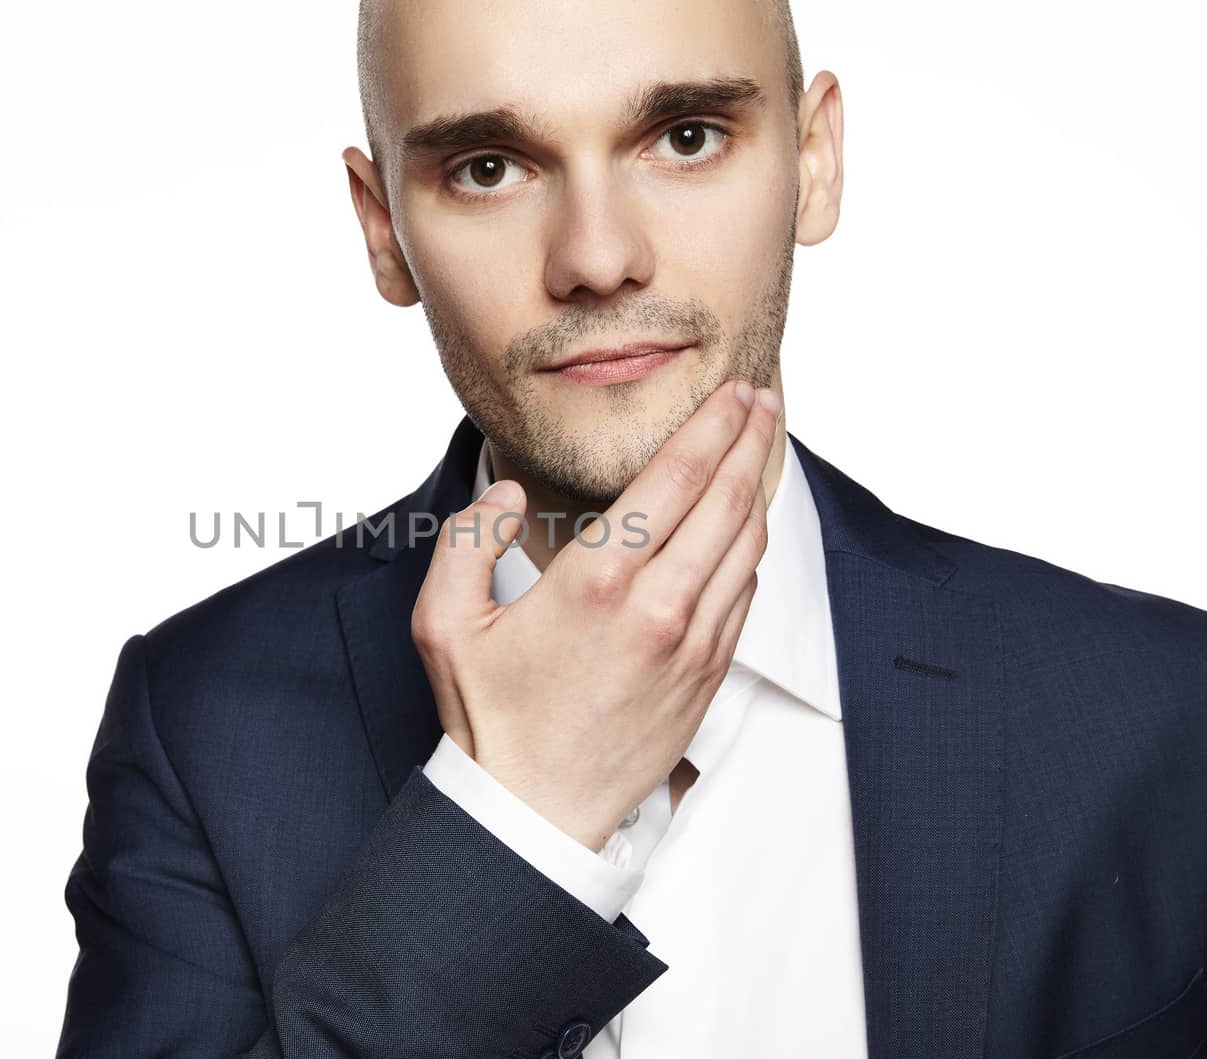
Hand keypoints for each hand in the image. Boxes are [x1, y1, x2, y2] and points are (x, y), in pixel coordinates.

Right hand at [410, 379, 780, 851]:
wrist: (534, 813)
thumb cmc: (489, 719)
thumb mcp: (443, 624)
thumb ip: (467, 541)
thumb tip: (507, 496)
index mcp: (597, 581)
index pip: (678, 478)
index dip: (715, 425)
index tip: (733, 392)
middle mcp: (658, 606)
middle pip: (731, 499)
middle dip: (753, 438)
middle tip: (763, 399)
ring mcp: (692, 644)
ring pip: (748, 545)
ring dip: (761, 487)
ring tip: (761, 448)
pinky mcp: (707, 676)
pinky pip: (743, 594)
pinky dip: (751, 548)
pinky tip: (743, 525)